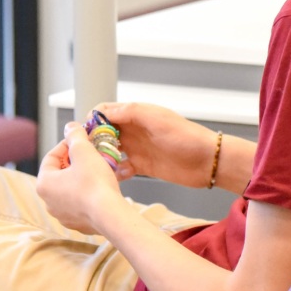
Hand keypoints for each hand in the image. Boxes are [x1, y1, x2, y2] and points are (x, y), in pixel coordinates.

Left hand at [36, 125, 122, 233]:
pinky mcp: (76, 223)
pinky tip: (99, 188)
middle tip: (90, 154)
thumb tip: (71, 127)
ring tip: (96, 169)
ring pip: (69, 188)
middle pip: (59, 173)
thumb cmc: (95, 184)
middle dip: (74, 161)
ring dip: (81, 177)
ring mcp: (62, 215)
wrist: (110, 214)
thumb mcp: (84, 151)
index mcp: (44, 184)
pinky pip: (79, 203)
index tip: (80, 141)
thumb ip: (75, 136)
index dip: (67, 145)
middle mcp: (48, 202)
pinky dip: (86, 193)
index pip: (51, 157)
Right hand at [96, 102, 219, 187]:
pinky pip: (121, 169)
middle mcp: (133, 130)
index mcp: (135, 114)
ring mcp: (137, 148)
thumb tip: (102, 112)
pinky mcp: (142, 166)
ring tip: (94, 167)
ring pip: (110, 151)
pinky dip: (114, 172)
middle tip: (84, 155)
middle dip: (92, 141)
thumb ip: (130, 113)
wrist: (207, 161)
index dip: (92, 120)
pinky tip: (112, 178)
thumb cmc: (185, 137)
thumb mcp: (157, 120)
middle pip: (104, 132)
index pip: (105, 111)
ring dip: (100, 157)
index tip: (83, 134)